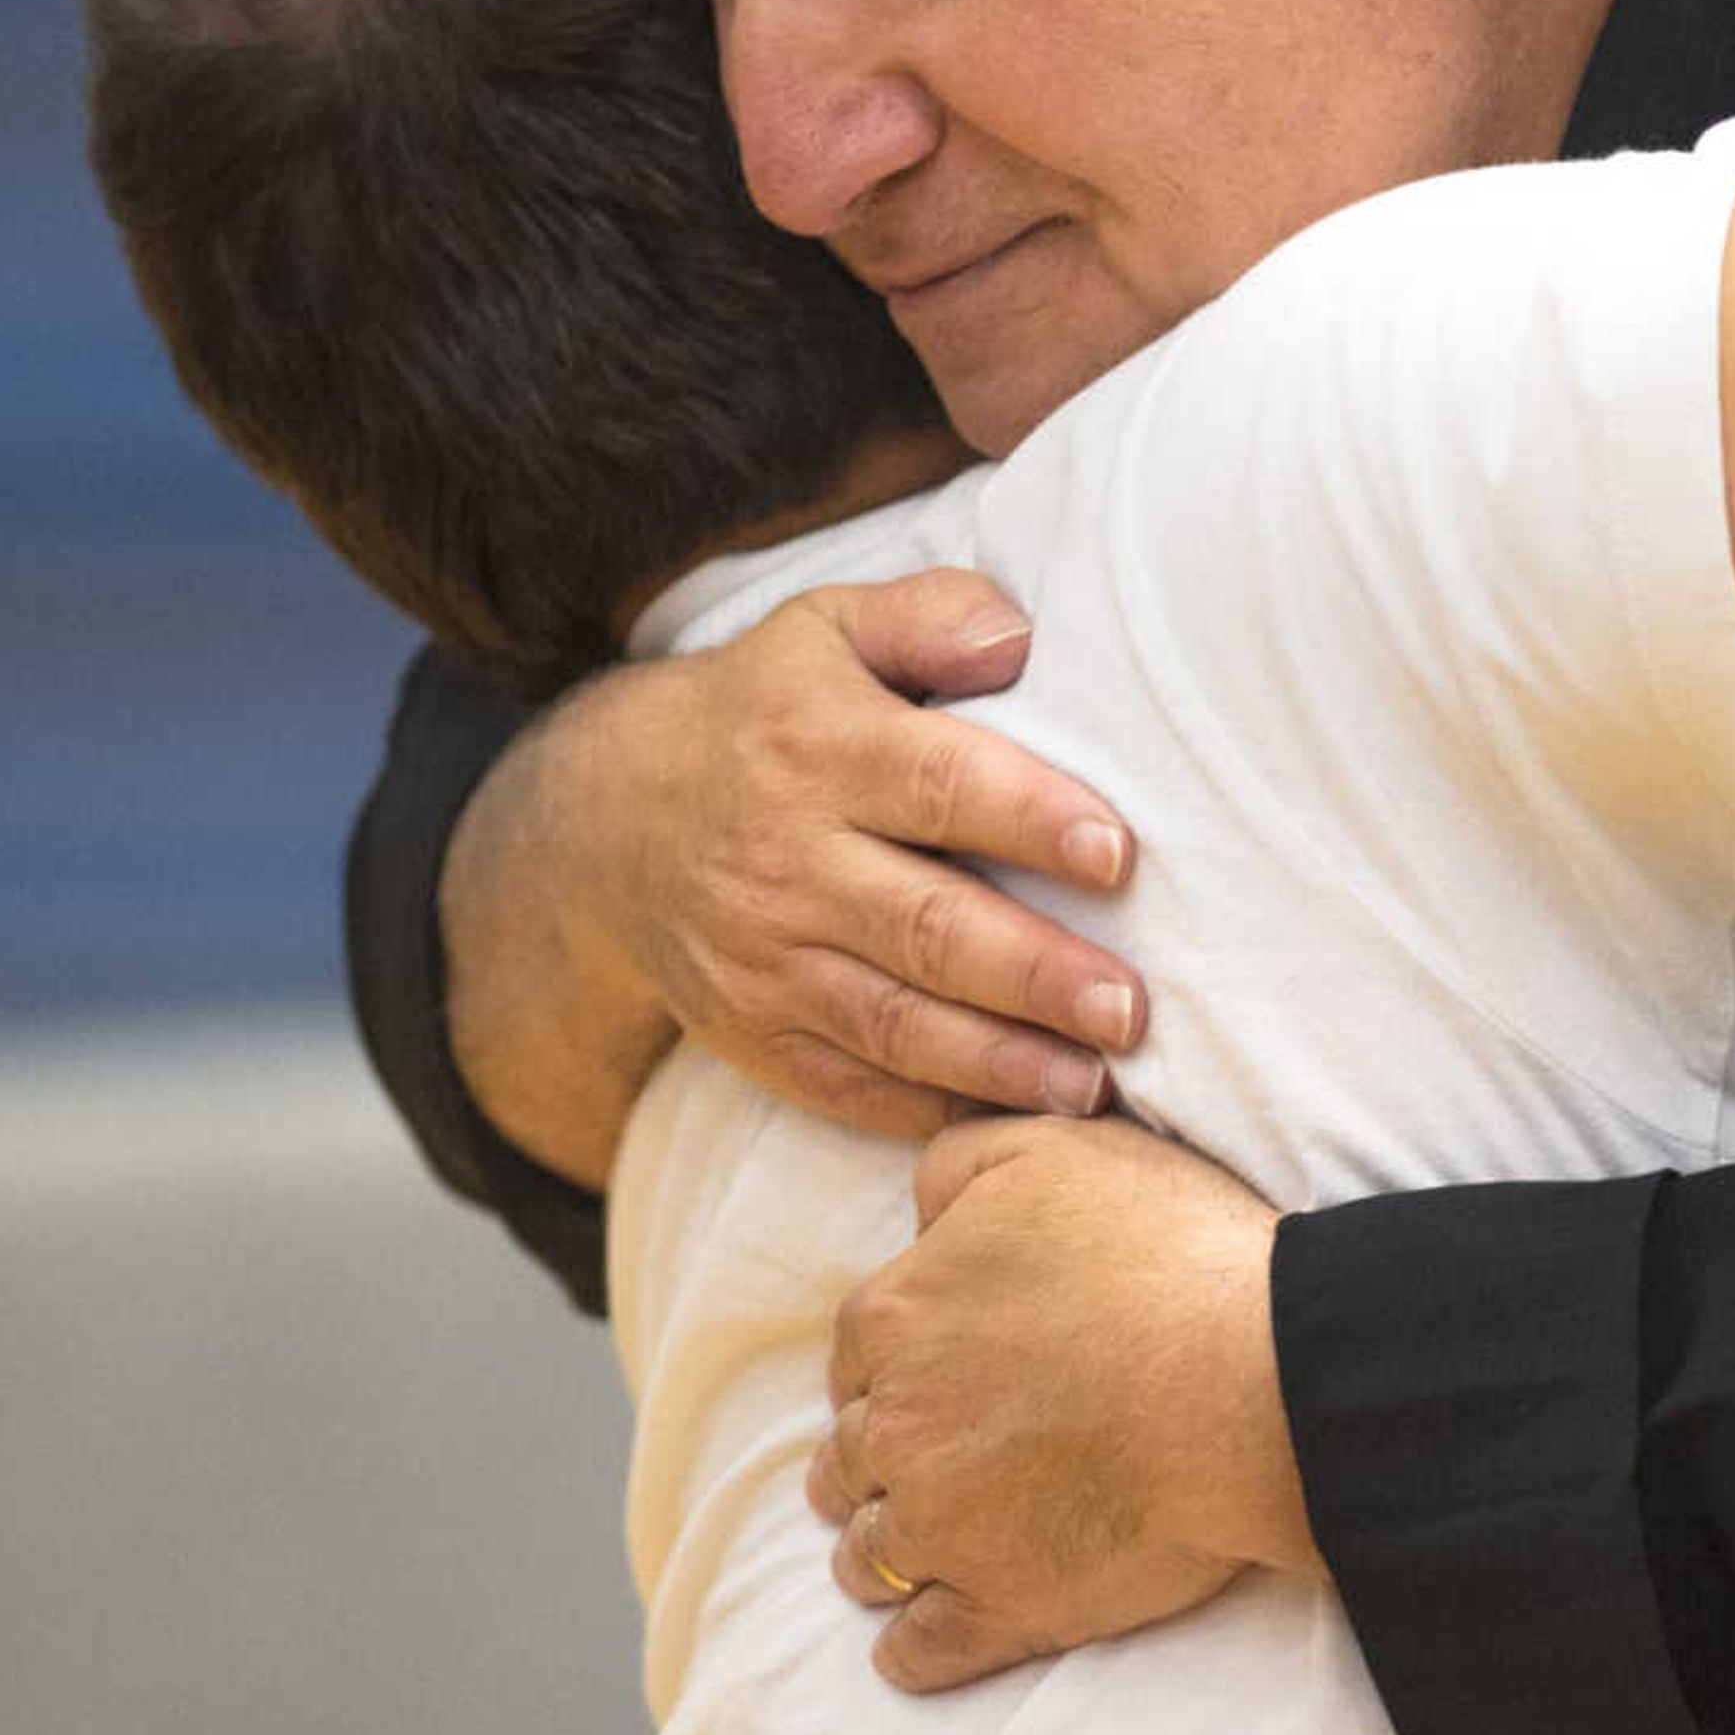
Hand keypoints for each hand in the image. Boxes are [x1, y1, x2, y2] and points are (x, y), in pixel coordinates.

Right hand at [457, 566, 1147, 1159]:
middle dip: (1036, 974)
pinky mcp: (756, 1035)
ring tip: (1093, 1082)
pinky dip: (929, 1108)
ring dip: (1000, 1061)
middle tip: (1129, 1008)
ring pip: (894, 1023)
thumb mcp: (828, 628)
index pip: (940, 785)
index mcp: (818, 749)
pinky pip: (848, 1086)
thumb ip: (929, 616)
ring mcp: (765, 961)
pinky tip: (1013, 1118)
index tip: (1117, 857)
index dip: (1032, 821)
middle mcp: (786, 861)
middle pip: (926, 926)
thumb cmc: (766, 713)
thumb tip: (1017, 638)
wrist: (606, 822)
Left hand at [811, 1116, 1312, 1690]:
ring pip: (868, 1554)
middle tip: (934, 1454)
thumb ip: (957, 1164)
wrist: (1252, 1378)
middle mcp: (895, 1426)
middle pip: (849, 1454)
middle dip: (879, 1454)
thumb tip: (916, 1208)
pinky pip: (918, 1651)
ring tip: (935, 1540)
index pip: (856, 1350)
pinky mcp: (997, 1609)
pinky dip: (917, 1645)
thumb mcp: (1052, 1150)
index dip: (894, 1359)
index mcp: (898, 1316)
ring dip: (888, 1546)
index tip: (933, 1369)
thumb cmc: (1166, 1253)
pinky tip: (934, 1631)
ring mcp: (940, 1527)